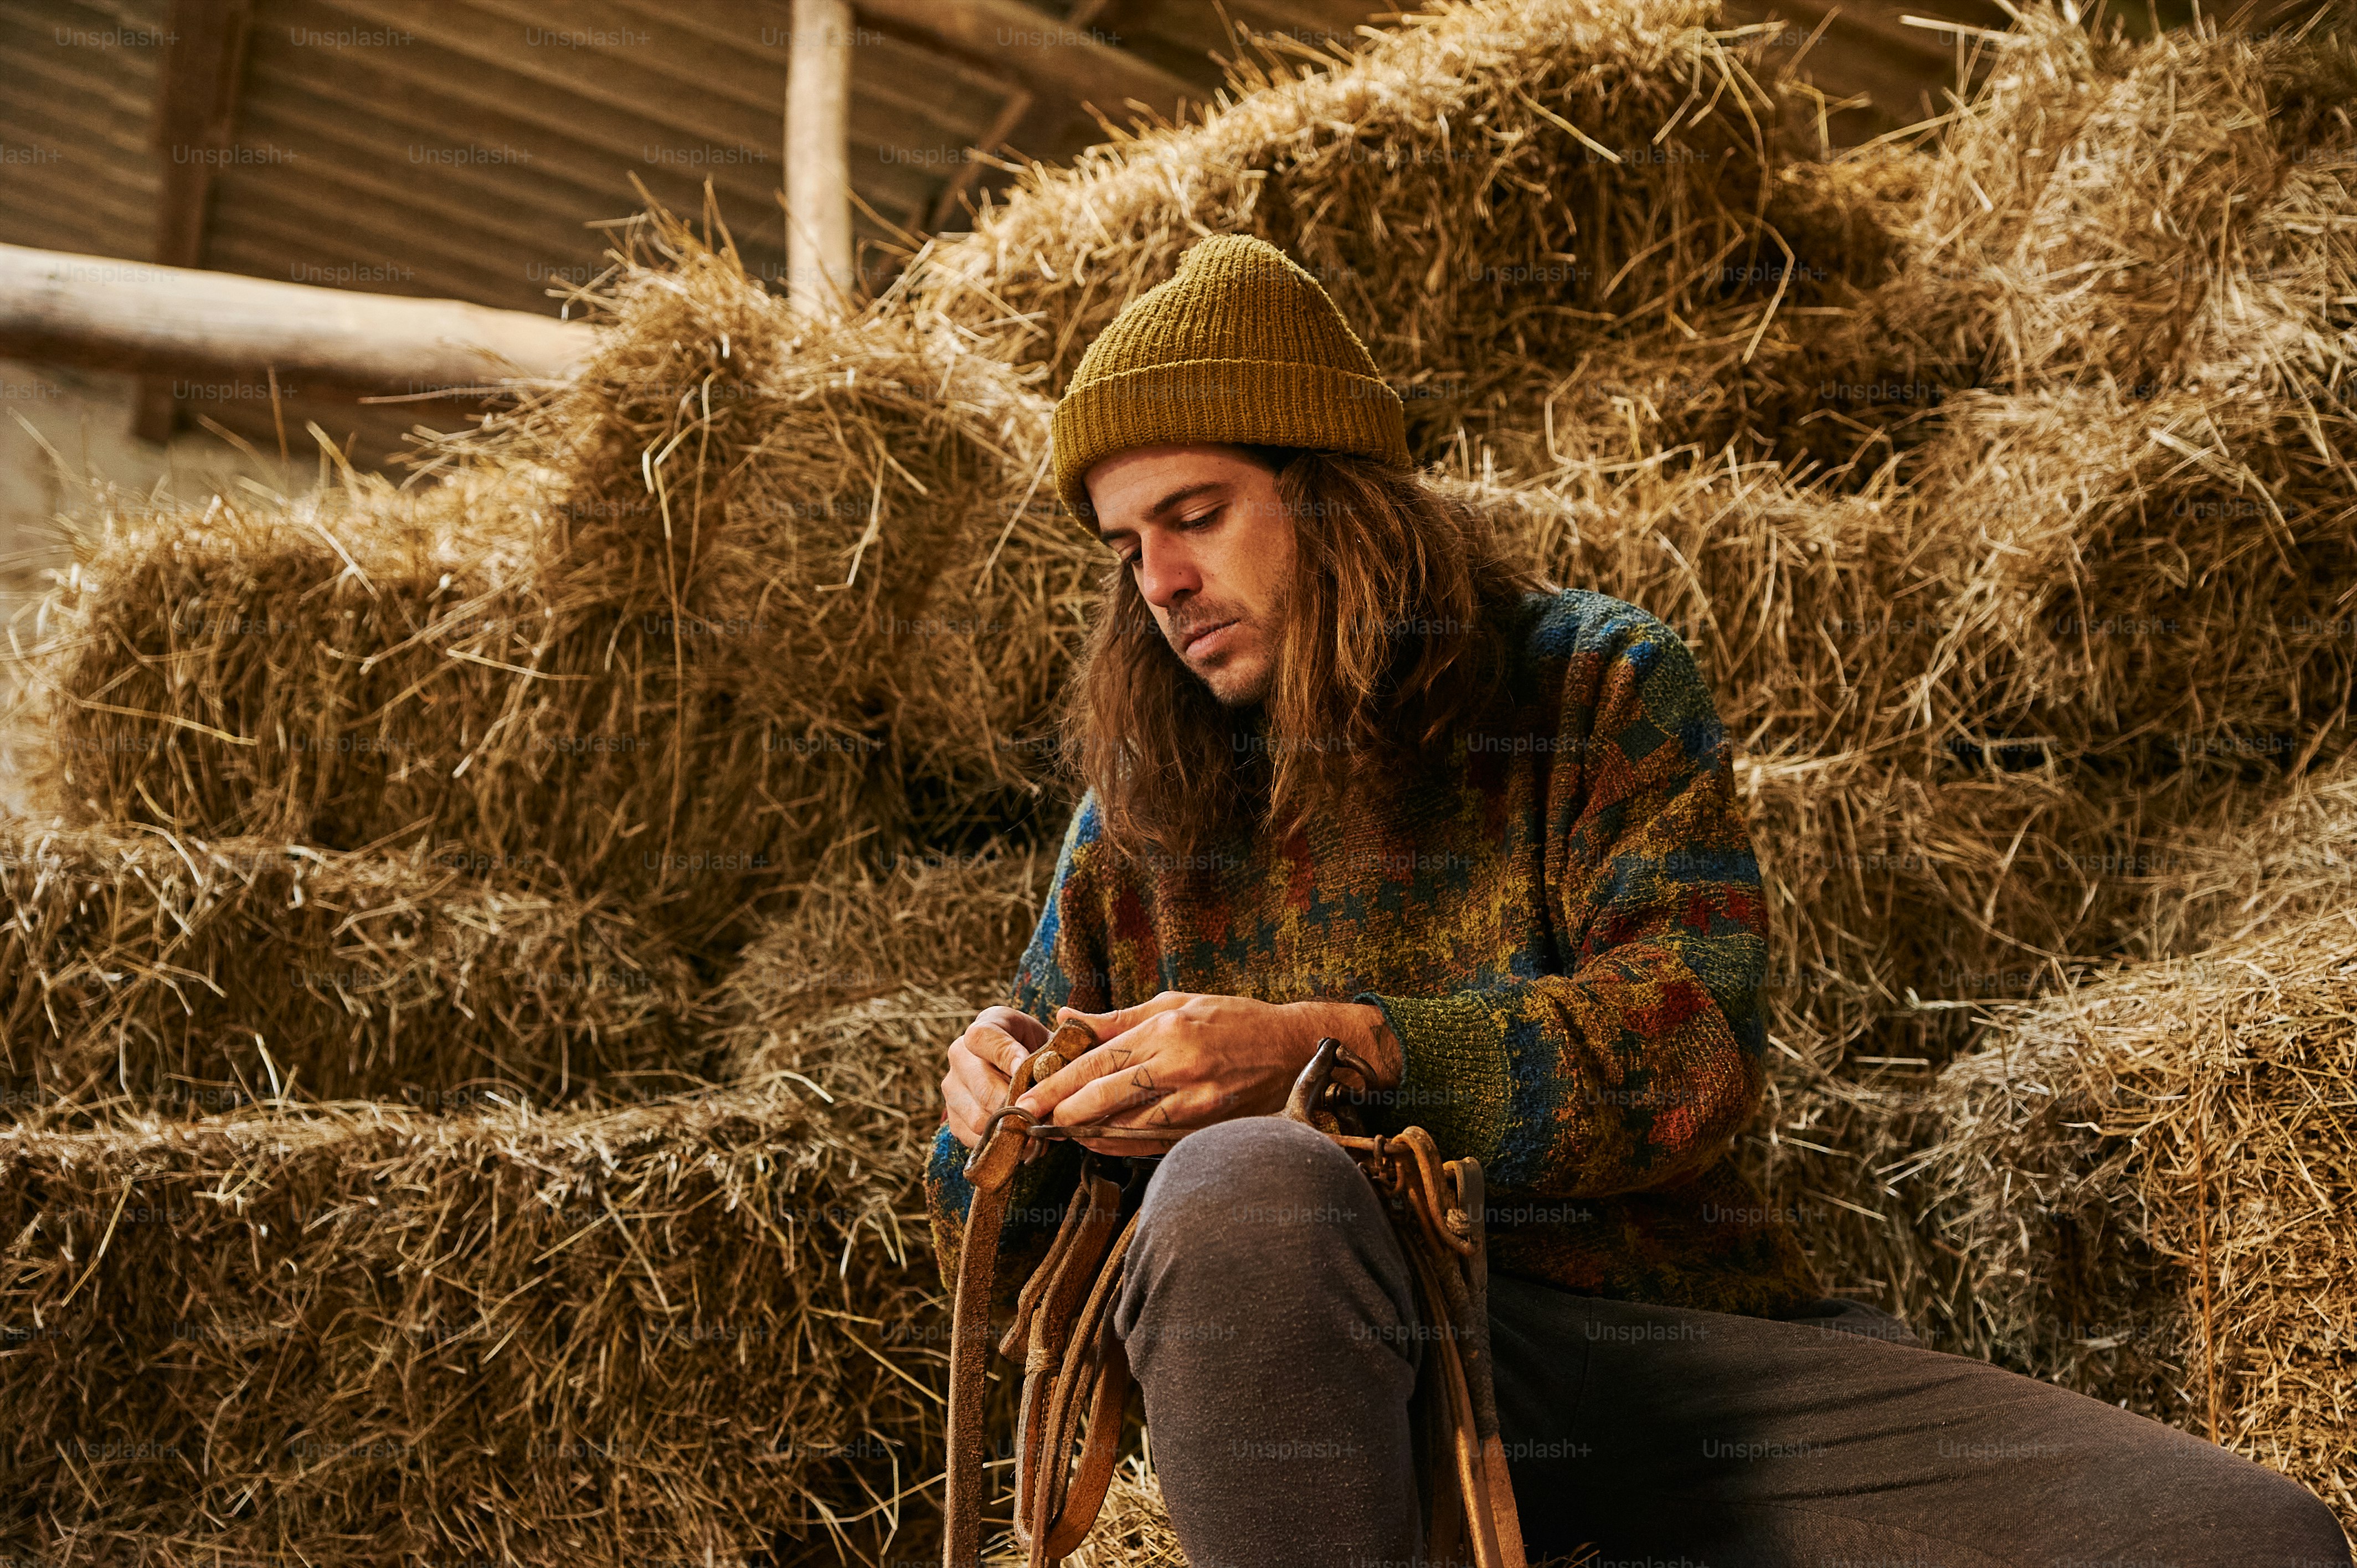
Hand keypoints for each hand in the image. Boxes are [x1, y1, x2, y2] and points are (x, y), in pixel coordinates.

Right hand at [940, 1004, 1051, 1148]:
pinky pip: (974, 1138)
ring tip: (1034, 1127)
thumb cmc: (1043, 1054)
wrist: (1027, 1072)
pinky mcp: (953, 1117)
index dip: (1006, 1055)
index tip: (1027, 1070)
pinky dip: (1000, 1142)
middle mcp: (960, 1054)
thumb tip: (1051, 1068)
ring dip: (1010, 1127)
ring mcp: (952, 1087)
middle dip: (1015, 1104)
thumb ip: (1055, 1050)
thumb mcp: (1051, 1041)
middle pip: (982, 1087)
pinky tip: (1020, 1137)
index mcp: (984, 1027)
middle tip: (1041, 1113)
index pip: (982, 1038)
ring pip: (978, 1118)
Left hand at [1016, 991, 1402, 1155]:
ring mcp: (1195, 1102)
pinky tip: (1101, 1142)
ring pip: (1127, 1127)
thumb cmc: (1234, 1020)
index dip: (1057, 1083)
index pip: (1098, 1060)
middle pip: (1105, 1098)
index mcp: (1167, 1030)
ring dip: (1089, 1133)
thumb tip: (1067, 1018)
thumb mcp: (1177, 1003)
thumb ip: (1119, 1017)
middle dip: (1062, 1113)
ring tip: (1061, 1133)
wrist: (1295, 1049)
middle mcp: (1178, 1067)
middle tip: (1030, 1124)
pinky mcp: (1208, 1126)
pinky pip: (1155, 1142)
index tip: (1026, 1100)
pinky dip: (1123, 1144)